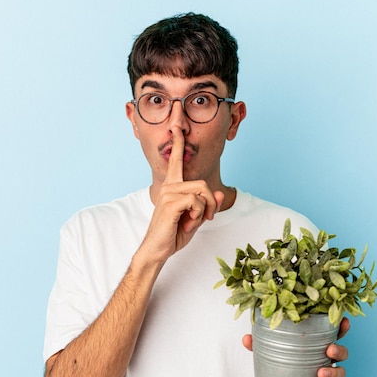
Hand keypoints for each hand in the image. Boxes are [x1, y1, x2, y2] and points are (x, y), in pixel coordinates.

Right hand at [138, 128, 223, 263]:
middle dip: (211, 204)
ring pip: (202, 192)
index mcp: (172, 186)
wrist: (158, 249)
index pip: (176, 161)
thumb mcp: (196, 218)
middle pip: (203, 184)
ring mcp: (168, 193)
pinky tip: (187, 224)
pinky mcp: (170, 203)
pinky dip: (198, 215)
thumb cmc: (173, 233)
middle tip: (206, 219)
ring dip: (205, 211)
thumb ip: (207, 204)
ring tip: (193, 222)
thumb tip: (219, 193)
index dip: (178, 143)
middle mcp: (169, 186)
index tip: (176, 127)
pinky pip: (197, 202)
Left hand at [242, 317, 349, 376]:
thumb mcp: (273, 351)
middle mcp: (326, 356)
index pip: (333, 331)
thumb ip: (261, 344)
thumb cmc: (285, 363)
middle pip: (341, 349)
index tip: (344, 320)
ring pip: (340, 369)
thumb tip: (246, 338)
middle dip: (338, 348)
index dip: (340, 326)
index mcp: (317, 342)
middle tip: (329, 348)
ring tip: (321, 372)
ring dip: (333, 370)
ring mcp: (327, 372)